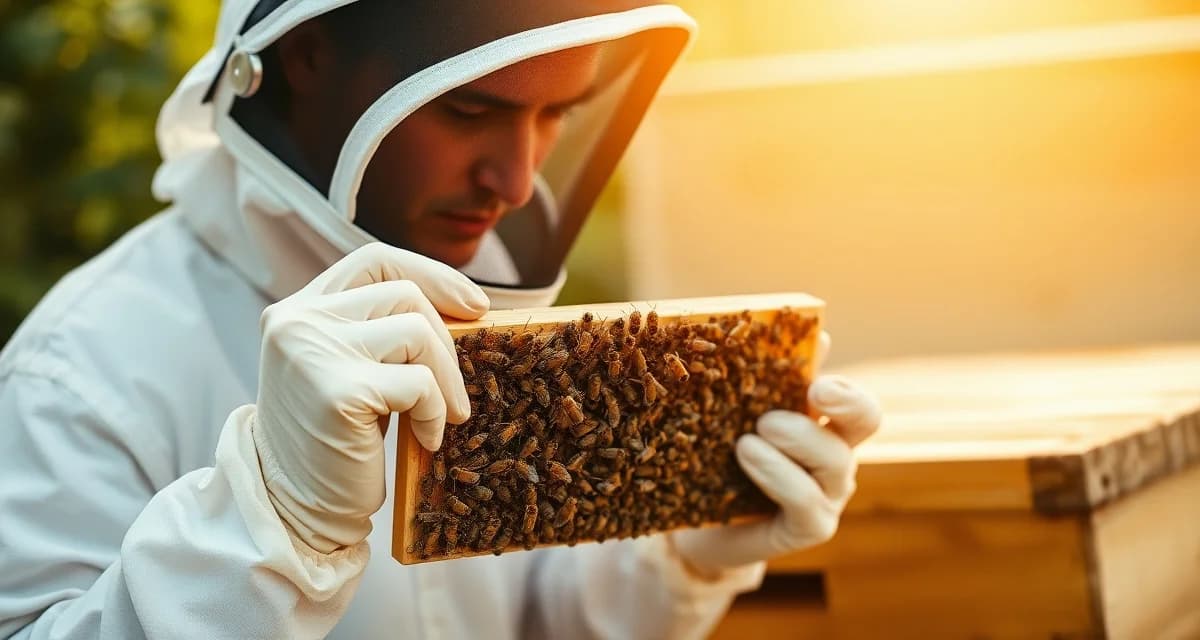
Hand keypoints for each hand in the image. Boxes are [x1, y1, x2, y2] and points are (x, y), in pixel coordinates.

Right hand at [251, 243, 488, 553]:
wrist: (295, 511)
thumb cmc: (332, 443)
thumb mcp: (348, 369)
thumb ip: (380, 331)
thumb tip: (468, 306)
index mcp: (297, 310)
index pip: (375, 260)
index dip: (432, 274)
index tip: (474, 306)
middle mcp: (297, 322)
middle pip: (406, 295)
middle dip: (447, 343)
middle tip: (455, 393)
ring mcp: (313, 352)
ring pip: (418, 332)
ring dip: (445, 379)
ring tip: (441, 417)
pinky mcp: (339, 390)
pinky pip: (419, 383)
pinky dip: (435, 411)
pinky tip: (425, 439)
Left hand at [670, 332, 880, 574]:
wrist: (701, 527)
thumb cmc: (721, 463)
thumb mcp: (735, 415)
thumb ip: (764, 377)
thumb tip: (804, 335)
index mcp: (824, 423)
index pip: (857, 399)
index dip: (846, 385)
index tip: (816, 378)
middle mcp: (835, 457)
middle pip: (867, 420)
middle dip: (846, 399)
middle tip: (813, 390)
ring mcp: (828, 495)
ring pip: (833, 458)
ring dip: (795, 437)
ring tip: (747, 435)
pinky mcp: (811, 527)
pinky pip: (806, 499)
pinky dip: (777, 474)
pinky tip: (746, 455)